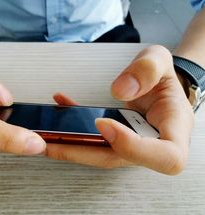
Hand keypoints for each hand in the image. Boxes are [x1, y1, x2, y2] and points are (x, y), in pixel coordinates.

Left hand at [47, 45, 193, 174]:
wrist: (157, 83)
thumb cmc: (162, 76)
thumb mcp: (160, 60)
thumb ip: (147, 69)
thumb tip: (120, 91)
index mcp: (174, 128)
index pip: (165, 155)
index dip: (133, 147)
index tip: (103, 124)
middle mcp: (152, 143)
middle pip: (120, 158)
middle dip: (82, 152)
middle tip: (50, 142)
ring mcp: (130, 144)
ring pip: (100, 153)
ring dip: (70, 146)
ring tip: (44, 134)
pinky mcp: (114, 138)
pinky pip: (92, 138)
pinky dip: (73, 127)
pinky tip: (60, 107)